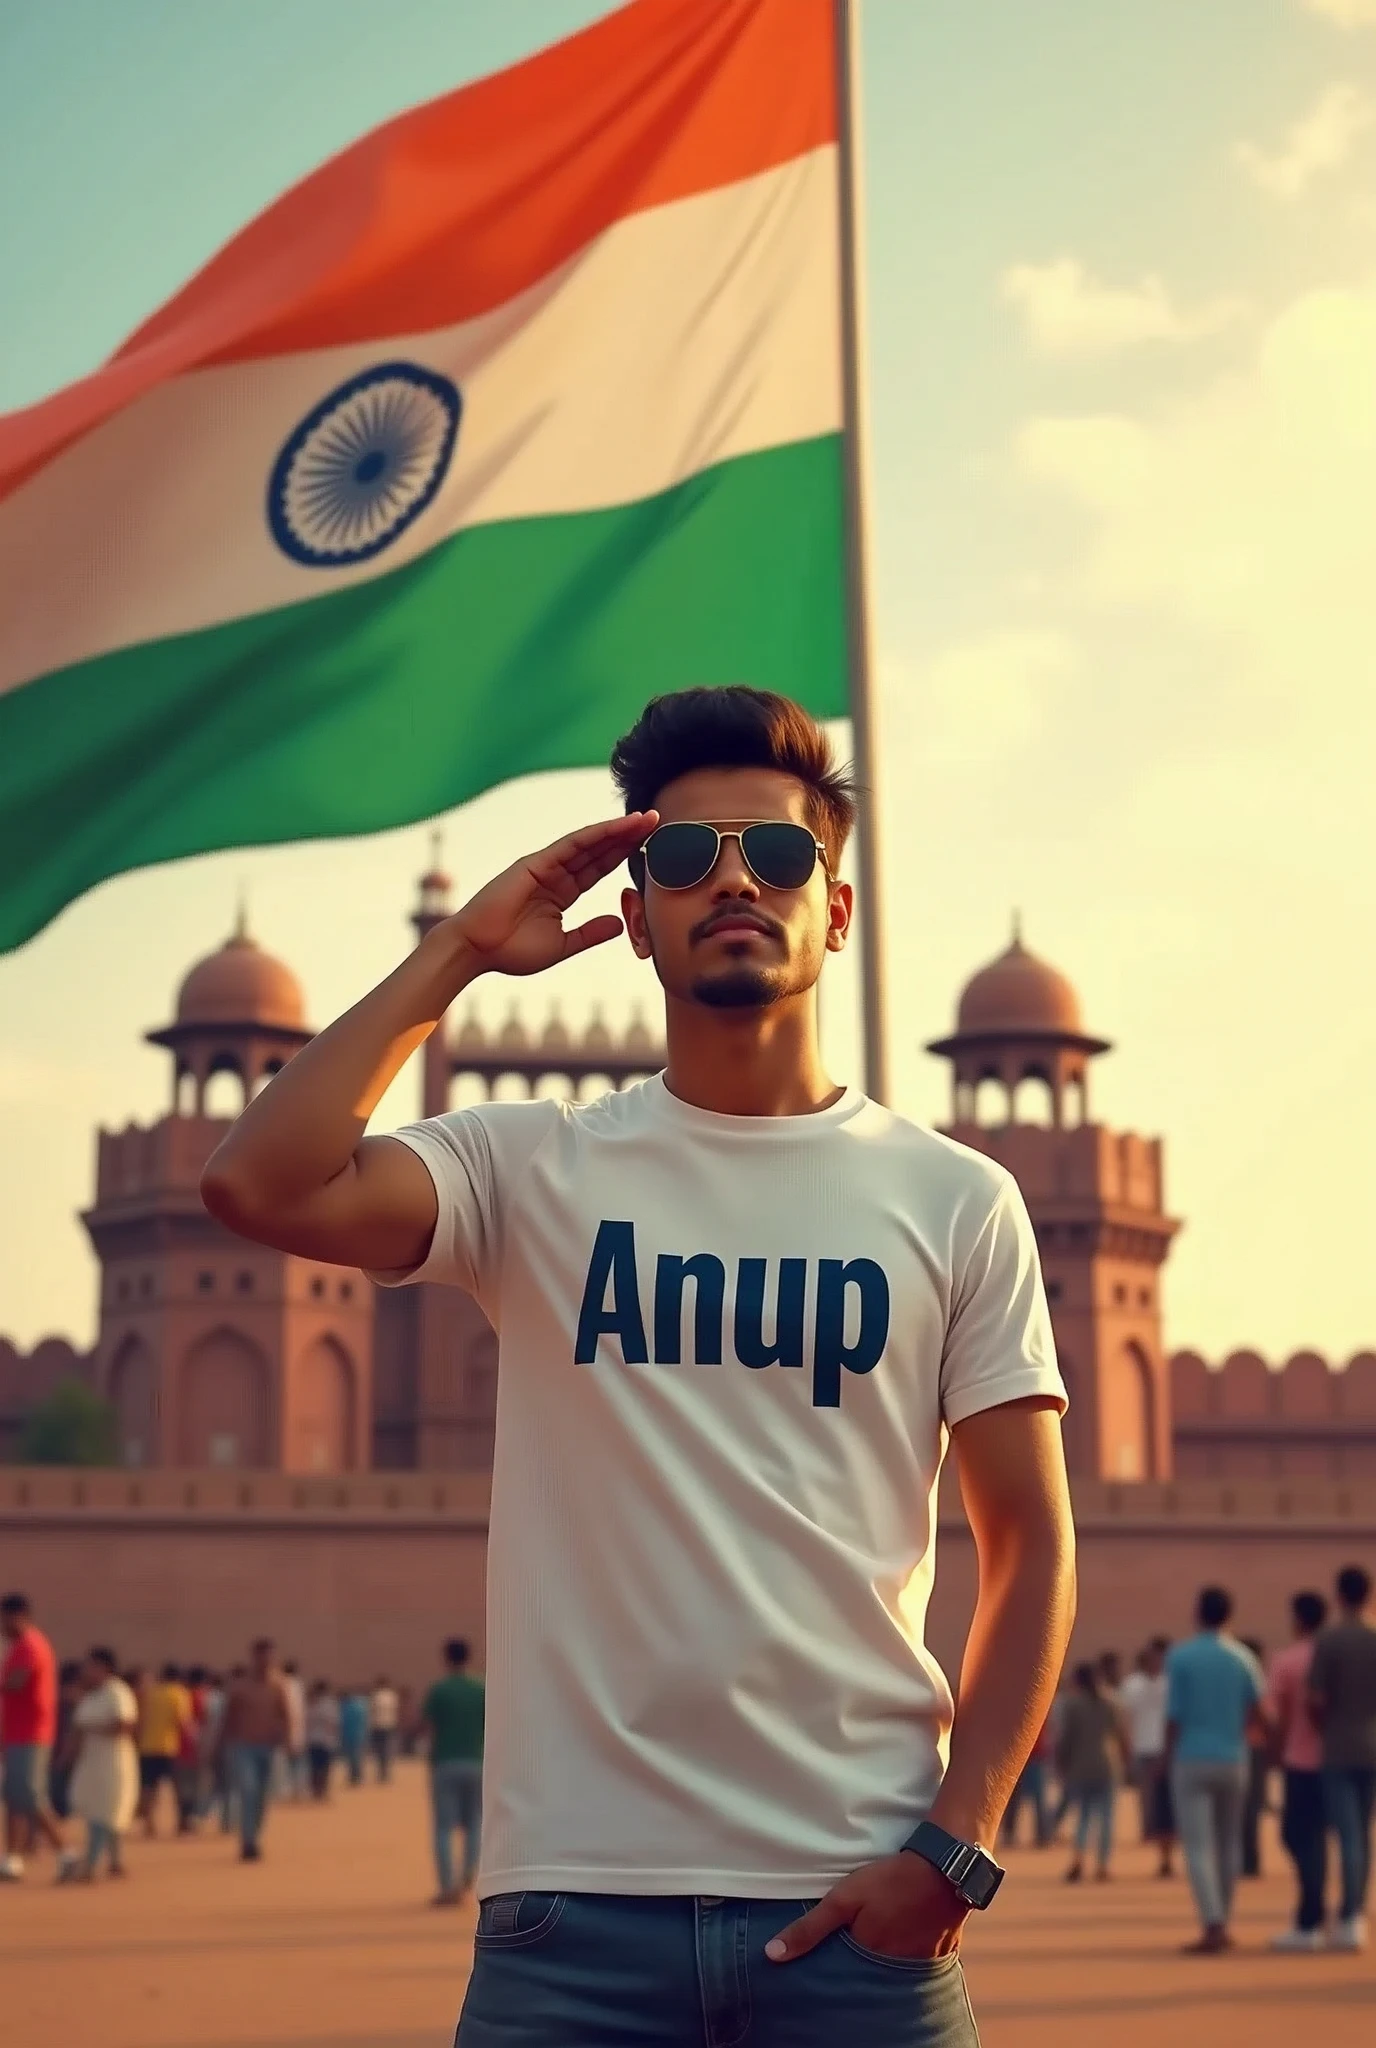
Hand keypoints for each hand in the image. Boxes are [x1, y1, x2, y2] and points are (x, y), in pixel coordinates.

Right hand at [446, 811, 656, 978]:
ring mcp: (546, 866)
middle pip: (599, 850)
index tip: (651, 845)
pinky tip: (618, 826)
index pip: (600, 868)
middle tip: (657, 820)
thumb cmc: (512, 951)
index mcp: (562, 892)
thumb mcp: (562, 945)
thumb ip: (589, 934)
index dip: (624, 855)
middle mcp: (556, 874)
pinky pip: (571, 845)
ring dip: (618, 829)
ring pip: (589, 843)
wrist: (477, 950)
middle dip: (628, 836)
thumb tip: (620, 925)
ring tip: (646, 818)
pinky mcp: (535, 863)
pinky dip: (596, 834)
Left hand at [765, 1853, 967, 1964]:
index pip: (846, 1978)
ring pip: (896, 1972)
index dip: (835, 1970)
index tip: (825, 1963)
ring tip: (881, 1942)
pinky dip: (910, 1955)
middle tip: (855, 1948)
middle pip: (872, 1977)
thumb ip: (810, 1927)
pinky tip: (905, 1938)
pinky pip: (920, 1964)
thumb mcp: (844, 1898)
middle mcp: (897, 1970)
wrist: (945, 1866)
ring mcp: (921, 1963)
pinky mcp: (940, 1953)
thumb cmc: (890, 1880)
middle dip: (861, 1969)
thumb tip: (773, 1954)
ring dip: (886, 1961)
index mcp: (871, 1959)